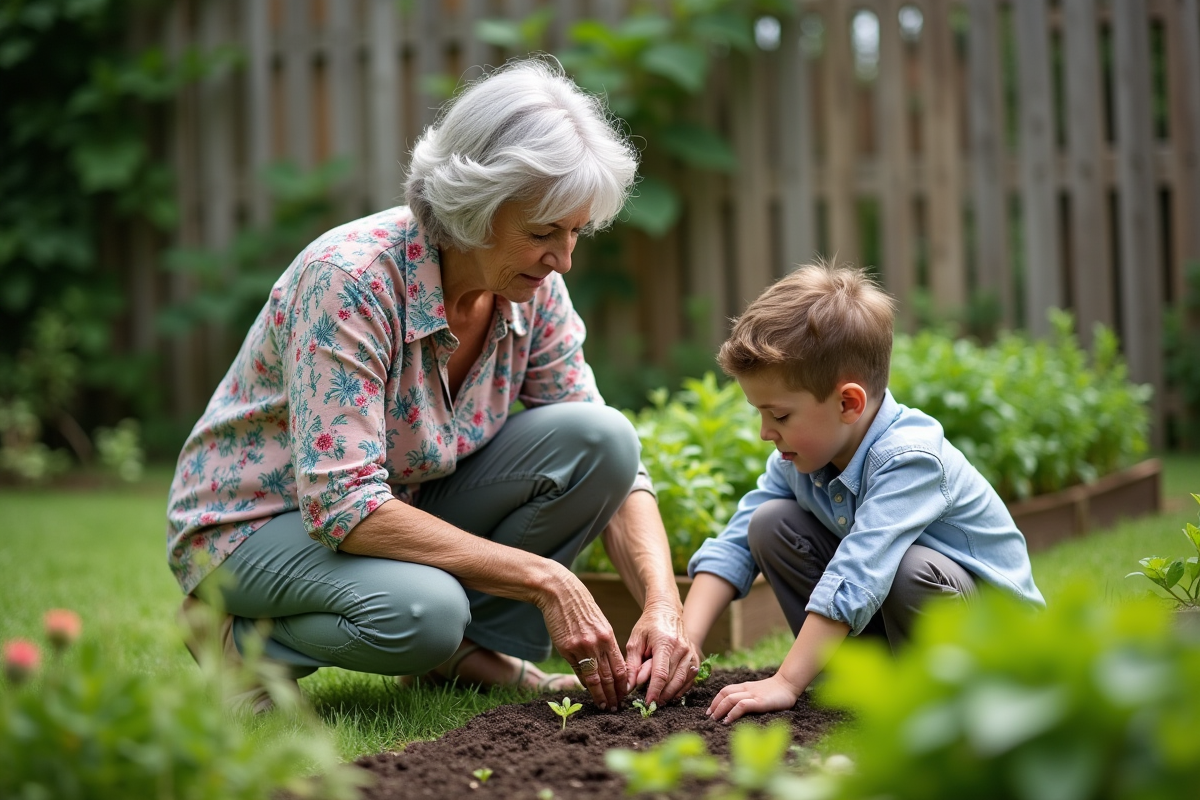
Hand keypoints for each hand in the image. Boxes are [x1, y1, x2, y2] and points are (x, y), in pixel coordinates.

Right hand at [537, 566, 627, 710]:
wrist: (560, 593)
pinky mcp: (566, 648)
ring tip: (605, 706)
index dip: (623, 685)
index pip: (620, 668)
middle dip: (614, 695)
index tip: (625, 696)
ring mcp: (581, 647)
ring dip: (600, 695)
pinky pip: (577, 671)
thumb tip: (609, 665)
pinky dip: (585, 683)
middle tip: (617, 707)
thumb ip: (605, 643)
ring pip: (594, 678)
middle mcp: (597, 644)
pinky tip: (589, 690)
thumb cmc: (581, 607)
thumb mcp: (599, 623)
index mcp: (608, 637)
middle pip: (609, 677)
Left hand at [624, 602, 701, 704]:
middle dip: (662, 695)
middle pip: (672, 680)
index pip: (660, 673)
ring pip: (682, 681)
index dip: (654, 691)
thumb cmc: (648, 625)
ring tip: (660, 701)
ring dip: (671, 694)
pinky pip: (689, 678)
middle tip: (652, 704)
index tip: (648, 703)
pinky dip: (681, 688)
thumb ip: (632, 664)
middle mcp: (681, 649)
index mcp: (665, 643)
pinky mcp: (695, 657)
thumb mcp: (635, 641)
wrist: (667, 611)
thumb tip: (630, 687)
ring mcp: (690, 653)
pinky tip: (671, 694)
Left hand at [706, 673, 802, 723]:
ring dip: (720, 709)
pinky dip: (732, 713)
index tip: (710, 711)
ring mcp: (753, 695)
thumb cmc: (775, 692)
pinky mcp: (760, 702)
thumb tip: (737, 709)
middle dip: (715, 706)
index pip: (725, 691)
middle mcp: (746, 689)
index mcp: (745, 687)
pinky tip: (728, 720)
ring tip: (715, 720)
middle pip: (725, 694)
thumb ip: (749, 697)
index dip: (715, 700)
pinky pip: (742, 705)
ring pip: (730, 699)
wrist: (789, 685)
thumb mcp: (758, 692)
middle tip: (709, 717)